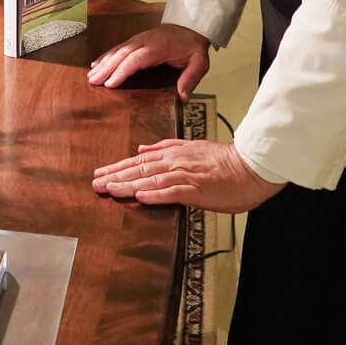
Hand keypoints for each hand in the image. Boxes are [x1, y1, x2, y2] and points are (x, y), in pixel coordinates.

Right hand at [87, 23, 210, 98]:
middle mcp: (144, 41)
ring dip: (103, 63)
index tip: (110, 83)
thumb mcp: (199, 62)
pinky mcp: (135, 40)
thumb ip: (191, 78)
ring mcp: (138, 39)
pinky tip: (96, 64)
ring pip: (117, 50)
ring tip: (91, 76)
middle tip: (93, 82)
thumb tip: (182, 96)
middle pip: (121, 55)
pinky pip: (118, 48)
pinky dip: (105, 56)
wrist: (190, 26)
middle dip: (106, 69)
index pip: (136, 59)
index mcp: (158, 47)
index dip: (122, 71)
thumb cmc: (192, 46)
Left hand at [91, 139, 283, 211]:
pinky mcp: (197, 189)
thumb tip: (142, 149)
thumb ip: (166, 147)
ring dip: (129, 185)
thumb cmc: (224, 162)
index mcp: (174, 153)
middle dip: (116, 177)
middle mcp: (176, 162)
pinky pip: (173, 192)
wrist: (251, 167)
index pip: (140, 161)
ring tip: (109, 190)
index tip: (101, 173)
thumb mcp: (192, 148)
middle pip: (140, 169)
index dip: (118, 167)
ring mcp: (186, 175)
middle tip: (95, 184)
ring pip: (151, 179)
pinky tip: (140, 197)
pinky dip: (156, 194)